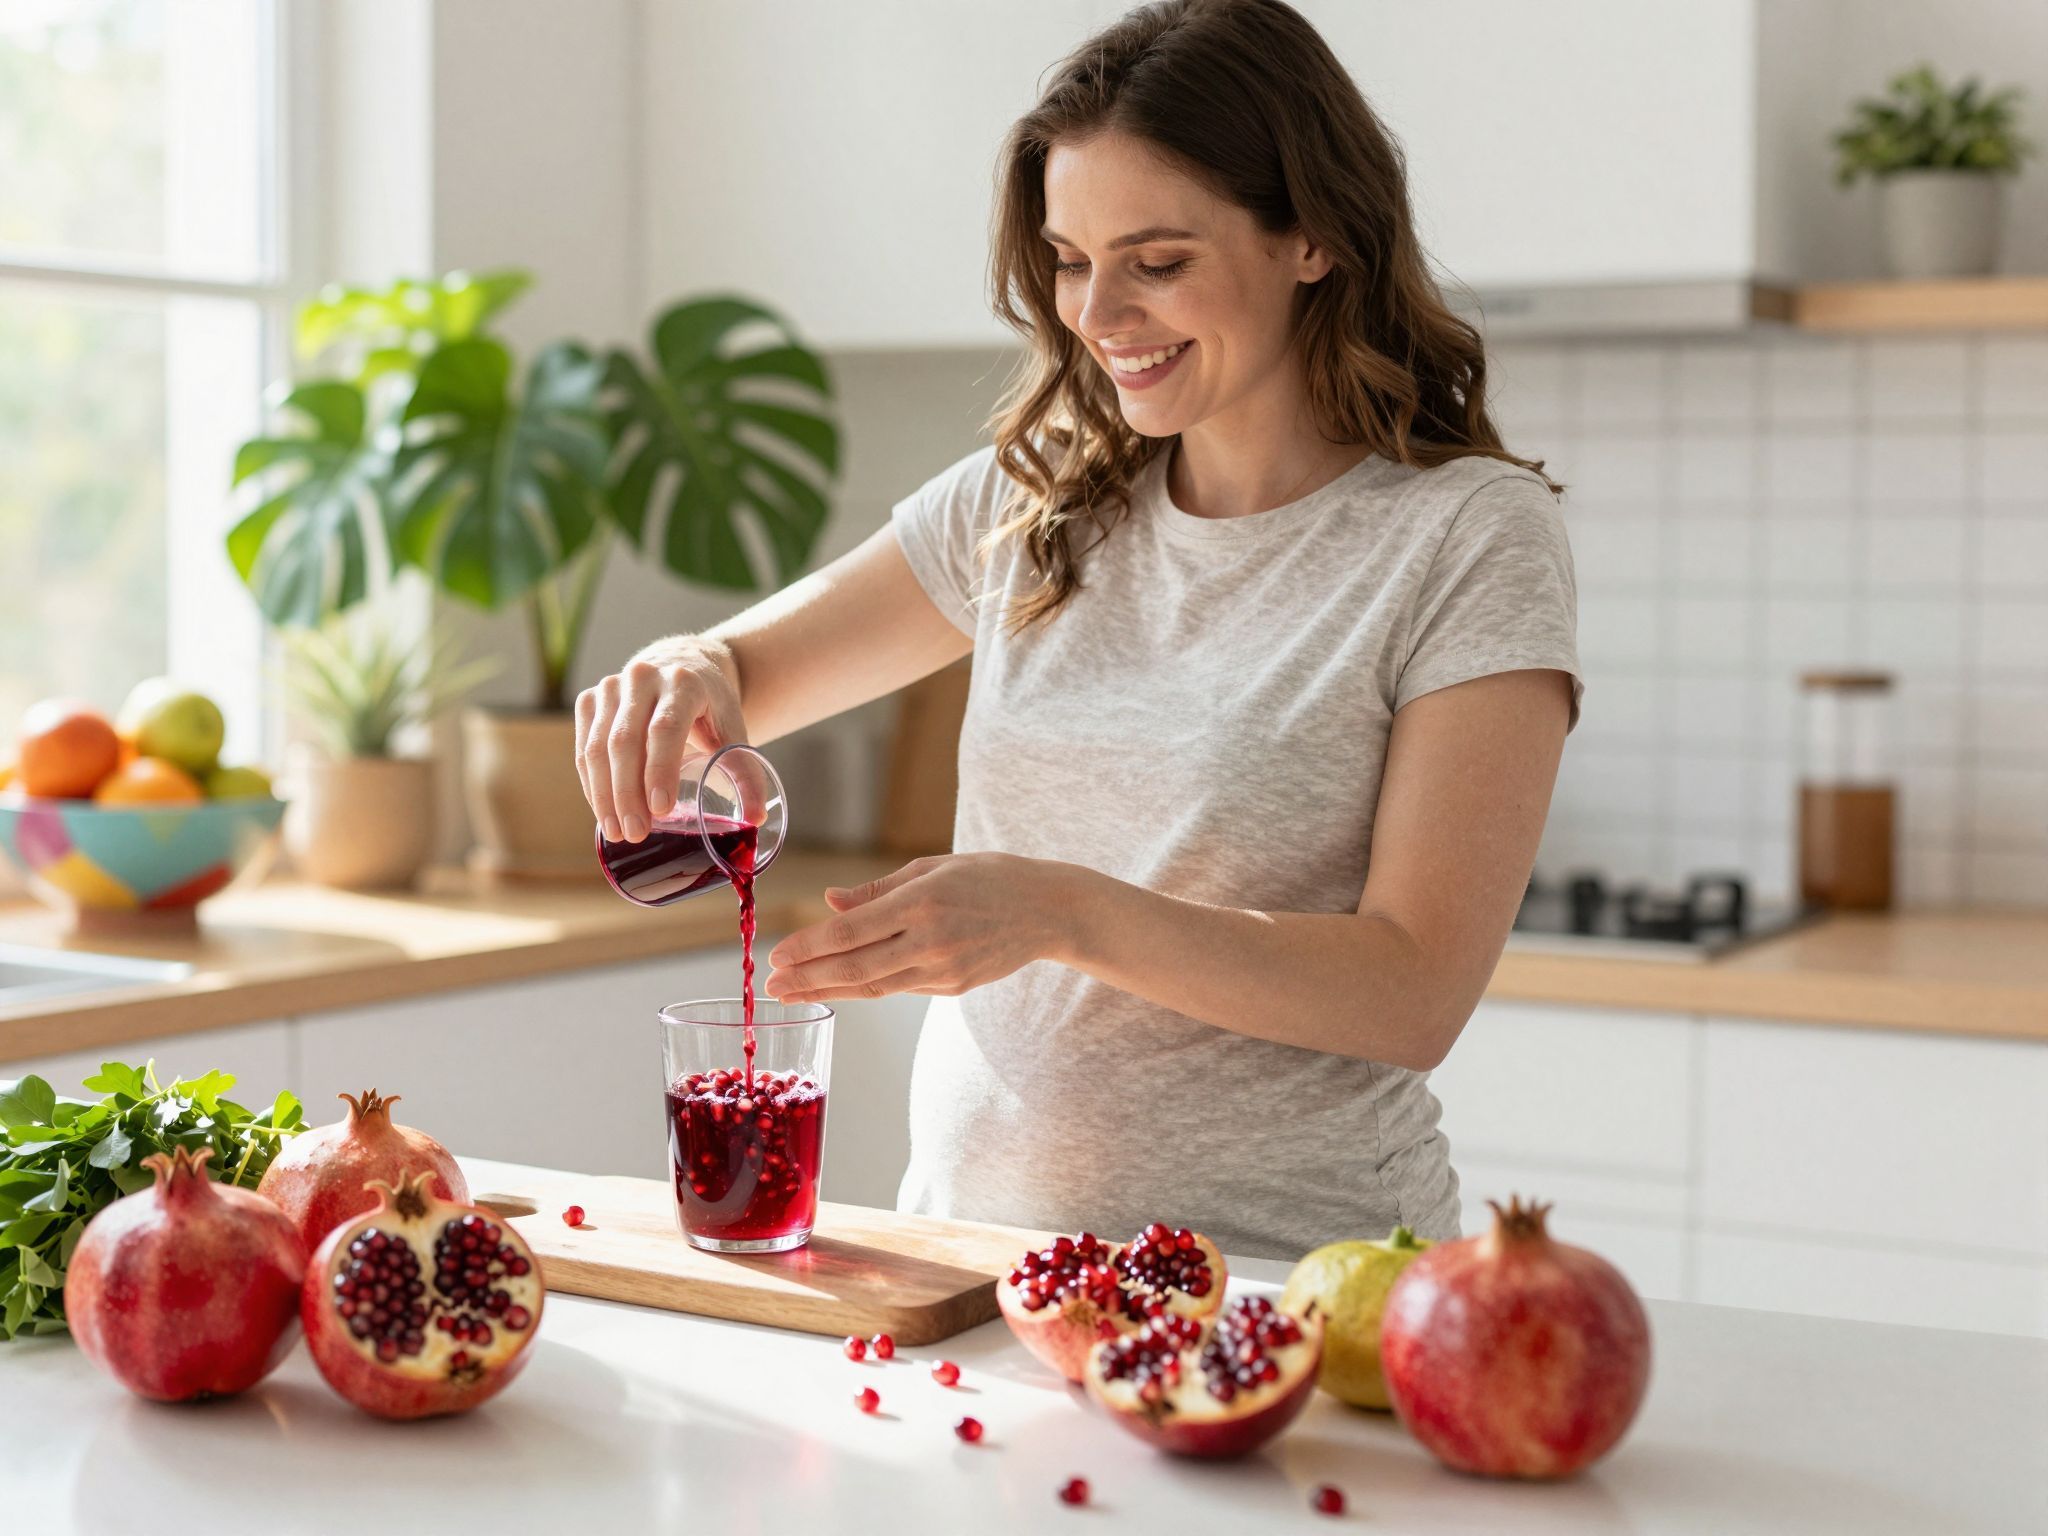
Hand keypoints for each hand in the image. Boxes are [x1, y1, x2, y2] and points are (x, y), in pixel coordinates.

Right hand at [575, 640, 745, 843]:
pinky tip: (604, 812)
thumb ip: (747, 772)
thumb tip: (757, 818)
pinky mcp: (590, 700)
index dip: (660, 769)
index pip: (665, 728)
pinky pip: (584, 748)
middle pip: (625, 740)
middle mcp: (643, 678)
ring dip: (604, 794)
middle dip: (628, 793)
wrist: (681, 666)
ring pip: (598, 747)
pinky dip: (592, 784)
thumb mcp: (733, 731)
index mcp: (684, 682)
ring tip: (617, 832)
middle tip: (636, 834)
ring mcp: (611, 687)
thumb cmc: (710, 707)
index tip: (660, 810)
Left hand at [763, 853, 1079, 1003]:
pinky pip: (899, 988)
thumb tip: (829, 901)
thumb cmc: (989, 877)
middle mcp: (930, 940)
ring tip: (793, 993)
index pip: (850, 931)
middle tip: (770, 986)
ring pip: (873, 987)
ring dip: (828, 991)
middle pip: (854, 968)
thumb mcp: (933, 866)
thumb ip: (878, 890)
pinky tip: (838, 987)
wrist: (1049, 911)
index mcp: (921, 901)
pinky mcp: (953, 987)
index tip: (776, 954)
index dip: (809, 947)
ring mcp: (943, 969)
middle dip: (807, 978)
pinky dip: (865, 988)